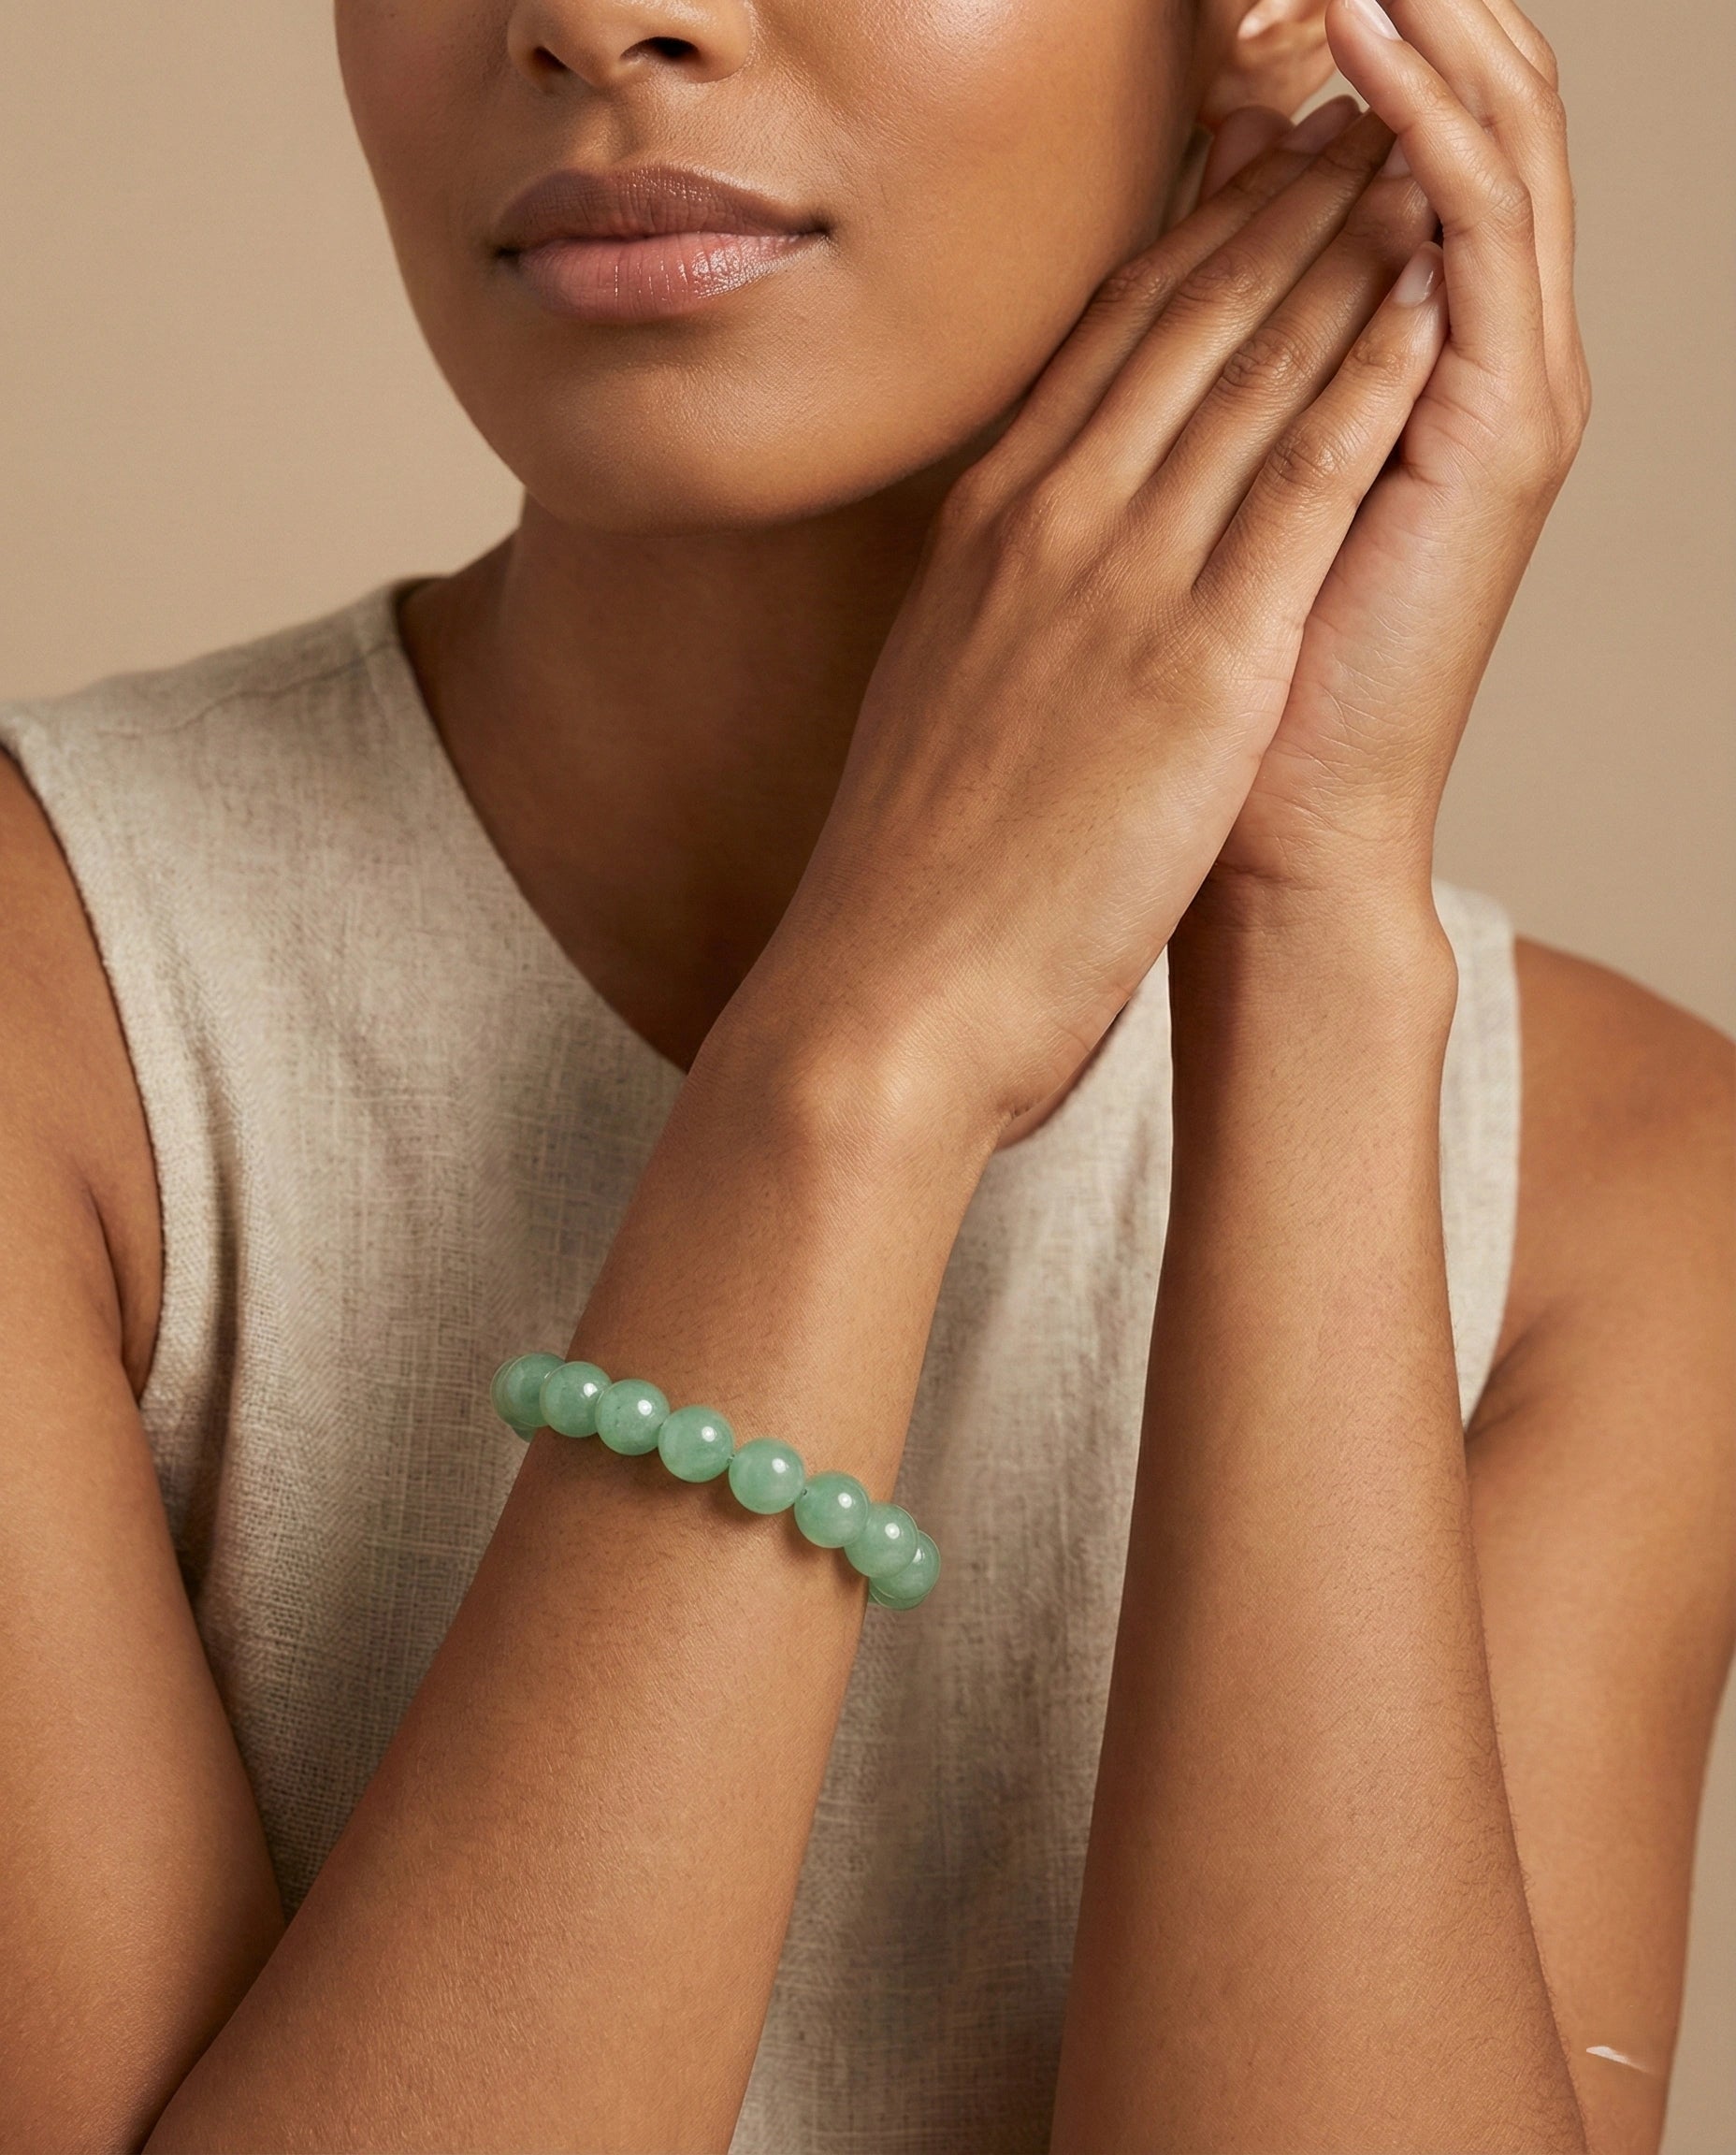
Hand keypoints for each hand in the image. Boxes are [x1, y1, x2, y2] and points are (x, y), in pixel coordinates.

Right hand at [748, 113, 1443, 1131]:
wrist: (884, 995)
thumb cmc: (908, 878)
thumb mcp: (933, 700)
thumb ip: (988, 614)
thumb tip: (1015, 591)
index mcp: (981, 533)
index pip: (1098, 350)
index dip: (1189, 241)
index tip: (1248, 173)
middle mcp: (1044, 522)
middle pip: (1180, 323)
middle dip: (1277, 204)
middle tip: (1350, 114)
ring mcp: (1117, 582)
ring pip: (1249, 372)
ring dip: (1340, 250)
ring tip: (1409, 162)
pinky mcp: (1195, 663)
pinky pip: (1301, 482)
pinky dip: (1368, 376)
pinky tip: (1424, 300)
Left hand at [1201, 0, 1589, 910]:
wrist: (1270, 852)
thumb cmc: (1208, 701)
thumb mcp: (1180, 504)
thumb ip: (1181, 383)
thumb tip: (1125, 291)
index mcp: (1377, 384)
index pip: (1364, 165)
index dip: (1312, 49)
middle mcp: (1453, 369)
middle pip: (1451, 124)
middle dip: (1396, 0)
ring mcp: (1493, 395)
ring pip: (1488, 149)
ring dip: (1429, 23)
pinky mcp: (1501, 435)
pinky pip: (1480, 239)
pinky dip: (1433, 129)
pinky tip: (1377, 40)